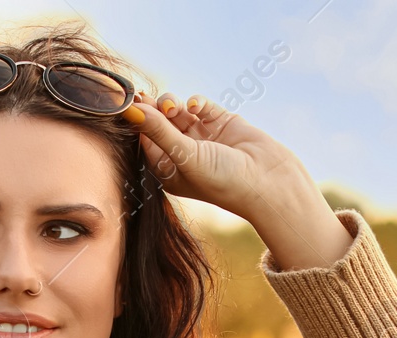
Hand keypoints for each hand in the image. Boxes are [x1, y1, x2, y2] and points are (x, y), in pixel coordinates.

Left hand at [124, 92, 316, 224]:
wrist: (269, 182)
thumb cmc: (223, 180)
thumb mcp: (185, 156)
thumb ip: (158, 131)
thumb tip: (130, 109)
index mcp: (170, 171)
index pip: (146, 141)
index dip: (138, 122)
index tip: (128, 103)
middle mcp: (185, 155)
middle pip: (161, 124)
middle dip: (154, 110)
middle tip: (145, 96)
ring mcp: (204, 138)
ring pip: (179, 113)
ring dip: (173, 105)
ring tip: (174, 106)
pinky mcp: (221, 124)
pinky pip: (203, 107)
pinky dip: (198, 103)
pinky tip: (198, 106)